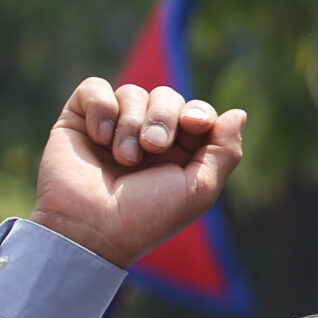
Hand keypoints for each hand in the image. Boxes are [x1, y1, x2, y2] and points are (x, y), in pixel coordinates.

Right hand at [29, 78, 247, 270]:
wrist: (91, 228)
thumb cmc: (147, 216)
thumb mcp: (199, 188)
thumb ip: (224, 151)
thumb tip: (238, 113)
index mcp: (179, 151)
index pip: (197, 112)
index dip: (198, 113)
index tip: (193, 125)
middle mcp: (146, 135)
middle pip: (167, 96)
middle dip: (163, 117)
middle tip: (152, 147)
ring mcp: (113, 126)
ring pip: (132, 92)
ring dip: (131, 123)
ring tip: (123, 157)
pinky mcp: (78, 120)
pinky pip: (93, 88)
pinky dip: (100, 107)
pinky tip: (99, 137)